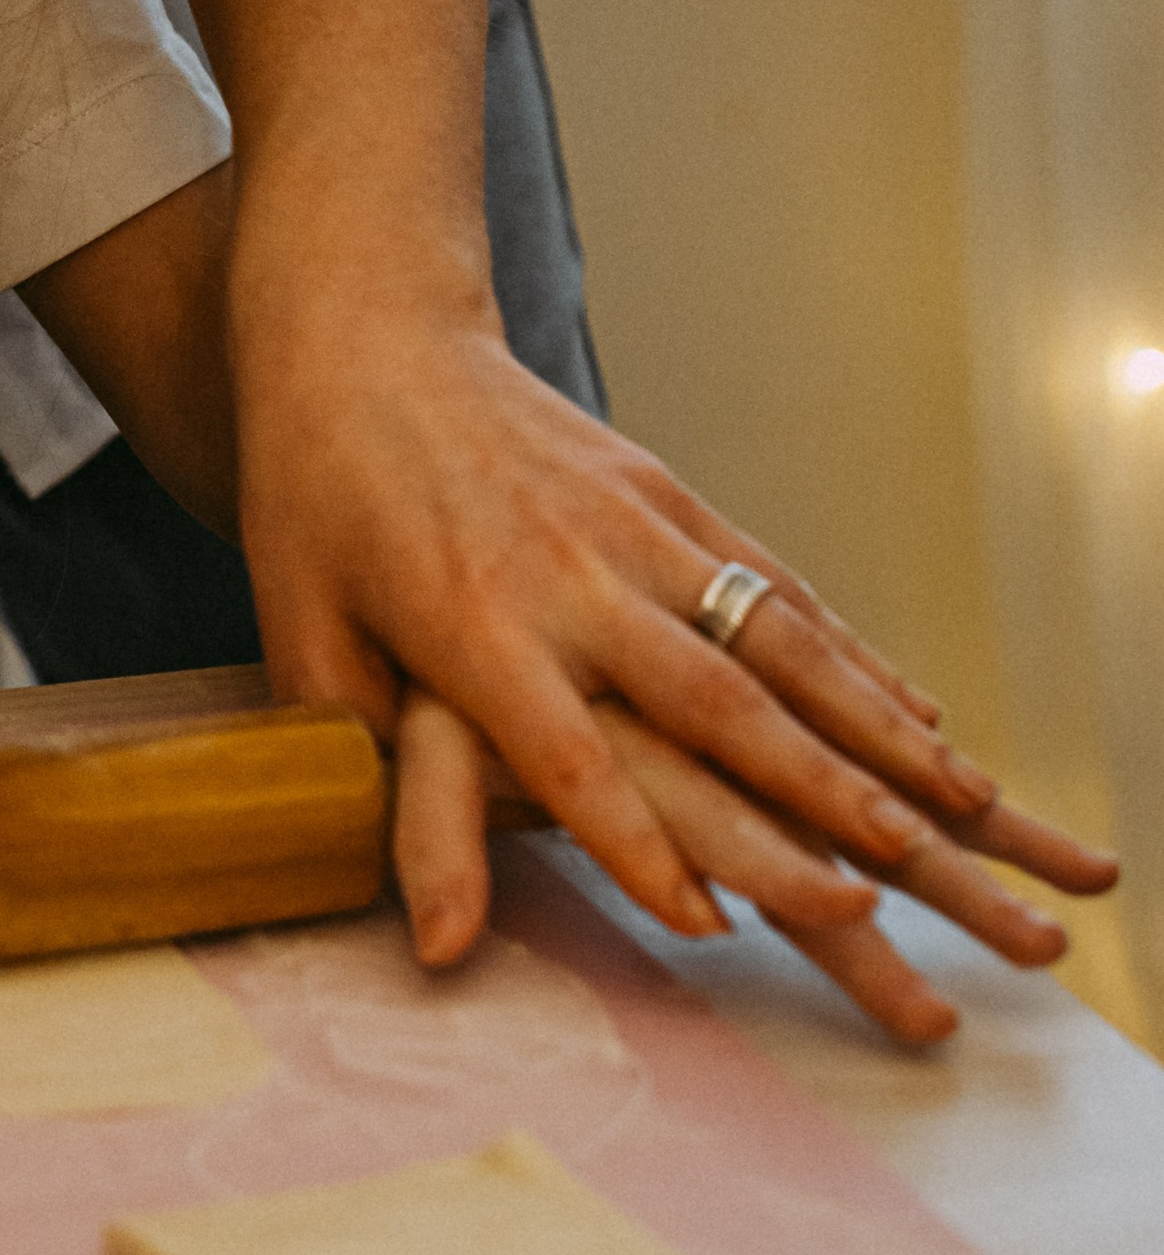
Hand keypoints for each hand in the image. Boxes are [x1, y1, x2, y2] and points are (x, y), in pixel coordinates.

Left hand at [238, 280, 1115, 1034]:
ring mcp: (634, 525)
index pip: (569, 761)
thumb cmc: (316, 496)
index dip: (637, 847)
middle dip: (806, 798)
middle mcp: (571, 575)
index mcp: (472, 622)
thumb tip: (407, 904)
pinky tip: (912, 709)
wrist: (366, 332)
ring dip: (867, 728)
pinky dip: (849, 652)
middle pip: (707, 704)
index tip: (711, 922)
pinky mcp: (667, 491)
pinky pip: (774, 584)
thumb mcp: (301, 629)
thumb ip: (362, 758)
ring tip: (953, 808)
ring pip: (772, 641)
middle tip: (894, 880)